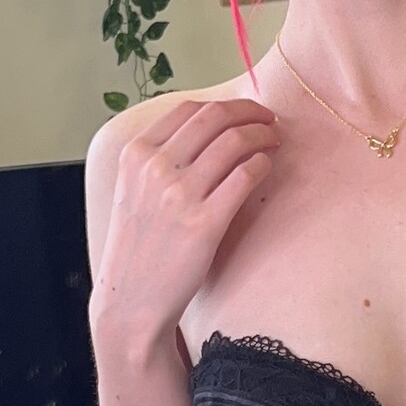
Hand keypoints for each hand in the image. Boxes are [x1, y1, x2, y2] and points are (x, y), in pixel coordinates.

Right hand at [88, 99, 280, 349]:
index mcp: (135, 155)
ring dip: (262, 135)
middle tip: (269, 119)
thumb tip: (209, 128)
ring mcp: (179, 194)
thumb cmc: (139, 245)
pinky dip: (263, 163)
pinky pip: (246, 175)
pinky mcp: (205, 222)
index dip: (224, 105)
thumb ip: (160, 157)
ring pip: (235, 141)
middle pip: (215, 117)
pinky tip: (266, 167)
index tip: (244, 111)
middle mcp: (155, 168)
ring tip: (273, 141)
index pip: (188, 109)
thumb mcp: (133, 190)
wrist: (132, 300)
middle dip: (249, 111)